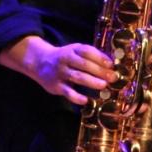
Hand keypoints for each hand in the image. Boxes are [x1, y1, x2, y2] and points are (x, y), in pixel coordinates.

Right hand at [0, 35, 116, 104]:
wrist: (40, 62)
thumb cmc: (64, 57)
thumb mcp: (74, 51)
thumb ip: (89, 55)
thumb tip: (110, 64)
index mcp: (72, 50)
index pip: (87, 51)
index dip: (99, 57)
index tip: (111, 64)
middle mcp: (65, 60)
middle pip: (84, 64)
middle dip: (100, 71)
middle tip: (112, 77)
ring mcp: (60, 73)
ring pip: (77, 77)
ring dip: (91, 81)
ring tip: (103, 85)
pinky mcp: (56, 86)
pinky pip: (67, 92)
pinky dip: (76, 97)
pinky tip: (86, 100)